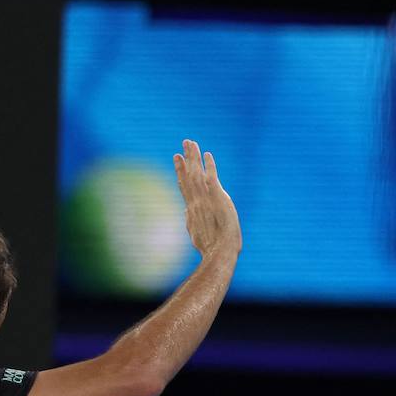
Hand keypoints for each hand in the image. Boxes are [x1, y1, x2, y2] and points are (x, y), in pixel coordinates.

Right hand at [173, 139, 241, 259]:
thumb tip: (186, 213)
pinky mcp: (217, 198)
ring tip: (191, 142)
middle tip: (185, 142)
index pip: (185, 185)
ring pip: (197, 173)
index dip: (180, 171)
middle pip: (189, 175)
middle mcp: (196, 200)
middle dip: (187, 157)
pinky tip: (208, 155)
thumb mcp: (195, 234)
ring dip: (195, 157)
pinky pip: (212, 178)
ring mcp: (205, 199)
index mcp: (192, 209)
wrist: (218, 252)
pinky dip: (209, 166)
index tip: (177, 158)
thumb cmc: (209, 249)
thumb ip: (190, 221)